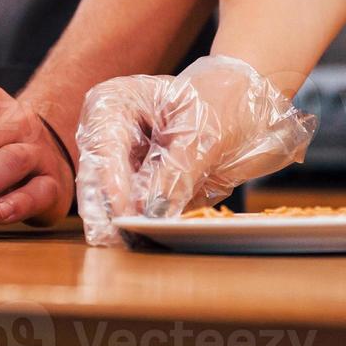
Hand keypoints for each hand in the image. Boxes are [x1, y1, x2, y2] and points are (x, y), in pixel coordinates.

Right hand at [75, 56, 315, 246]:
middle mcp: (109, 140)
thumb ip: (178, 170)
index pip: (103, 148)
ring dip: (127, 227)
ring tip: (142, 243)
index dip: (111, 183)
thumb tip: (153, 209)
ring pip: (112, 207)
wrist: (250, 111)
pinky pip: (138, 218)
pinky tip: (160, 239)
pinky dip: (148, 230)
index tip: (125, 212)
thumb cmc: (223, 102)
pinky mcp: (142, 194)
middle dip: (109, 214)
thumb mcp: (203, 132)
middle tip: (122, 240)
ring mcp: (124, 169)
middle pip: (96, 183)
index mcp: (112, 106)